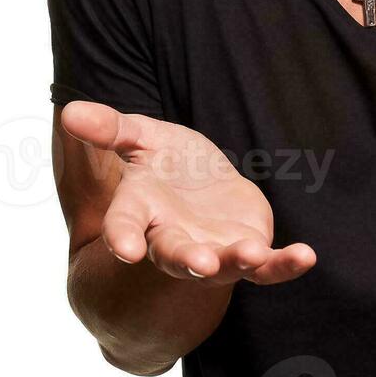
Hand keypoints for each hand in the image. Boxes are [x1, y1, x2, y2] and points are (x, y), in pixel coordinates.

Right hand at [61, 100, 315, 286]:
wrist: (202, 186)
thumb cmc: (164, 164)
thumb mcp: (139, 137)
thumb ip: (109, 128)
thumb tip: (69, 111)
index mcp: (141, 210)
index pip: (126, 225)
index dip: (123, 237)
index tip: (124, 250)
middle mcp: (173, 236)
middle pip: (176, 253)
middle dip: (186, 258)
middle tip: (198, 262)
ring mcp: (213, 247)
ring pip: (224, 263)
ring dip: (236, 261)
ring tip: (251, 255)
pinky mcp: (249, 249)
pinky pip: (269, 265)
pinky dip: (286, 264)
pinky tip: (306, 256)